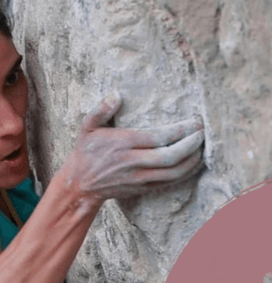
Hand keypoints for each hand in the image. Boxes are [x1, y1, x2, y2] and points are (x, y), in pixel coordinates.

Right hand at [62, 92, 204, 200]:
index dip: (181, 130)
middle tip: (203, 133)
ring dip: (192, 160)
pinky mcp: (141, 188)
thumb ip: (101, 109)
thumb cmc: (86, 152)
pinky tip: (192, 163)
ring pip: (173, 173)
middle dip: (192, 145)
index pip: (159, 137)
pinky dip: (184, 174)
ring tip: (202, 147)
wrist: (80, 184)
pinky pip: (169, 183)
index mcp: (122, 143)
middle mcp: (132, 162)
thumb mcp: (87, 127)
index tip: (194, 122)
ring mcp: (138, 178)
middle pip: (171, 156)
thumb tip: (117, 94)